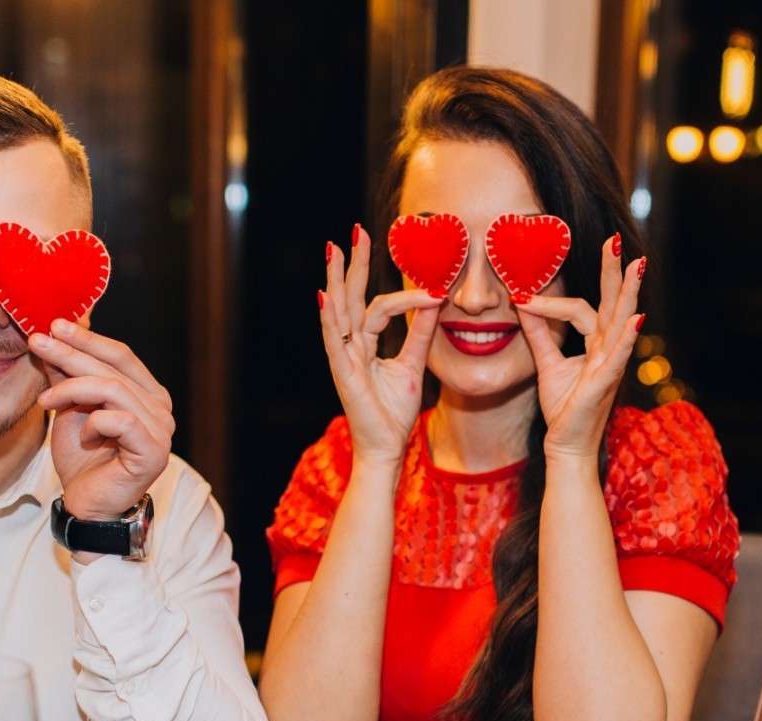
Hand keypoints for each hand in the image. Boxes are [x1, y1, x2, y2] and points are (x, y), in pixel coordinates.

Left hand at [34, 320, 173, 522]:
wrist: (87, 504)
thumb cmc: (83, 459)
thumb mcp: (70, 408)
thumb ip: (68, 376)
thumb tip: (52, 336)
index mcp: (147, 394)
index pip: (121, 355)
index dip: (88, 339)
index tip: (54, 326)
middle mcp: (161, 408)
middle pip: (114, 368)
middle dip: (72, 353)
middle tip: (38, 342)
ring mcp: (161, 430)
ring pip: (113, 390)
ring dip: (72, 390)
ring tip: (45, 400)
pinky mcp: (153, 451)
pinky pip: (119, 420)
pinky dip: (93, 423)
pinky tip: (82, 436)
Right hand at [319, 225, 445, 468]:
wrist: (386, 447)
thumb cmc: (394, 412)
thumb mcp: (413, 364)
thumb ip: (421, 334)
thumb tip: (435, 302)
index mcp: (364, 343)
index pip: (379, 307)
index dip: (405, 295)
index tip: (433, 286)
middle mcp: (349, 345)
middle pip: (350, 297)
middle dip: (353, 264)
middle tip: (356, 231)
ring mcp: (342, 357)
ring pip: (338, 310)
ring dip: (336, 278)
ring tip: (334, 249)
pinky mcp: (342, 372)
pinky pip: (334, 339)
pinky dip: (330, 317)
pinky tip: (326, 295)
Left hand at [517, 238, 645, 463]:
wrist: (566, 445)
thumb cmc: (564, 408)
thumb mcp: (547, 364)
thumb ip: (539, 334)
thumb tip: (523, 304)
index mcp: (596, 344)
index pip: (578, 309)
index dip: (551, 301)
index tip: (522, 296)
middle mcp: (608, 349)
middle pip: (613, 303)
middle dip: (615, 271)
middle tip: (615, 240)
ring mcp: (611, 365)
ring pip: (620, 321)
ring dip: (629, 293)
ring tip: (637, 265)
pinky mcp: (606, 383)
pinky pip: (618, 356)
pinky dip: (627, 337)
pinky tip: (635, 318)